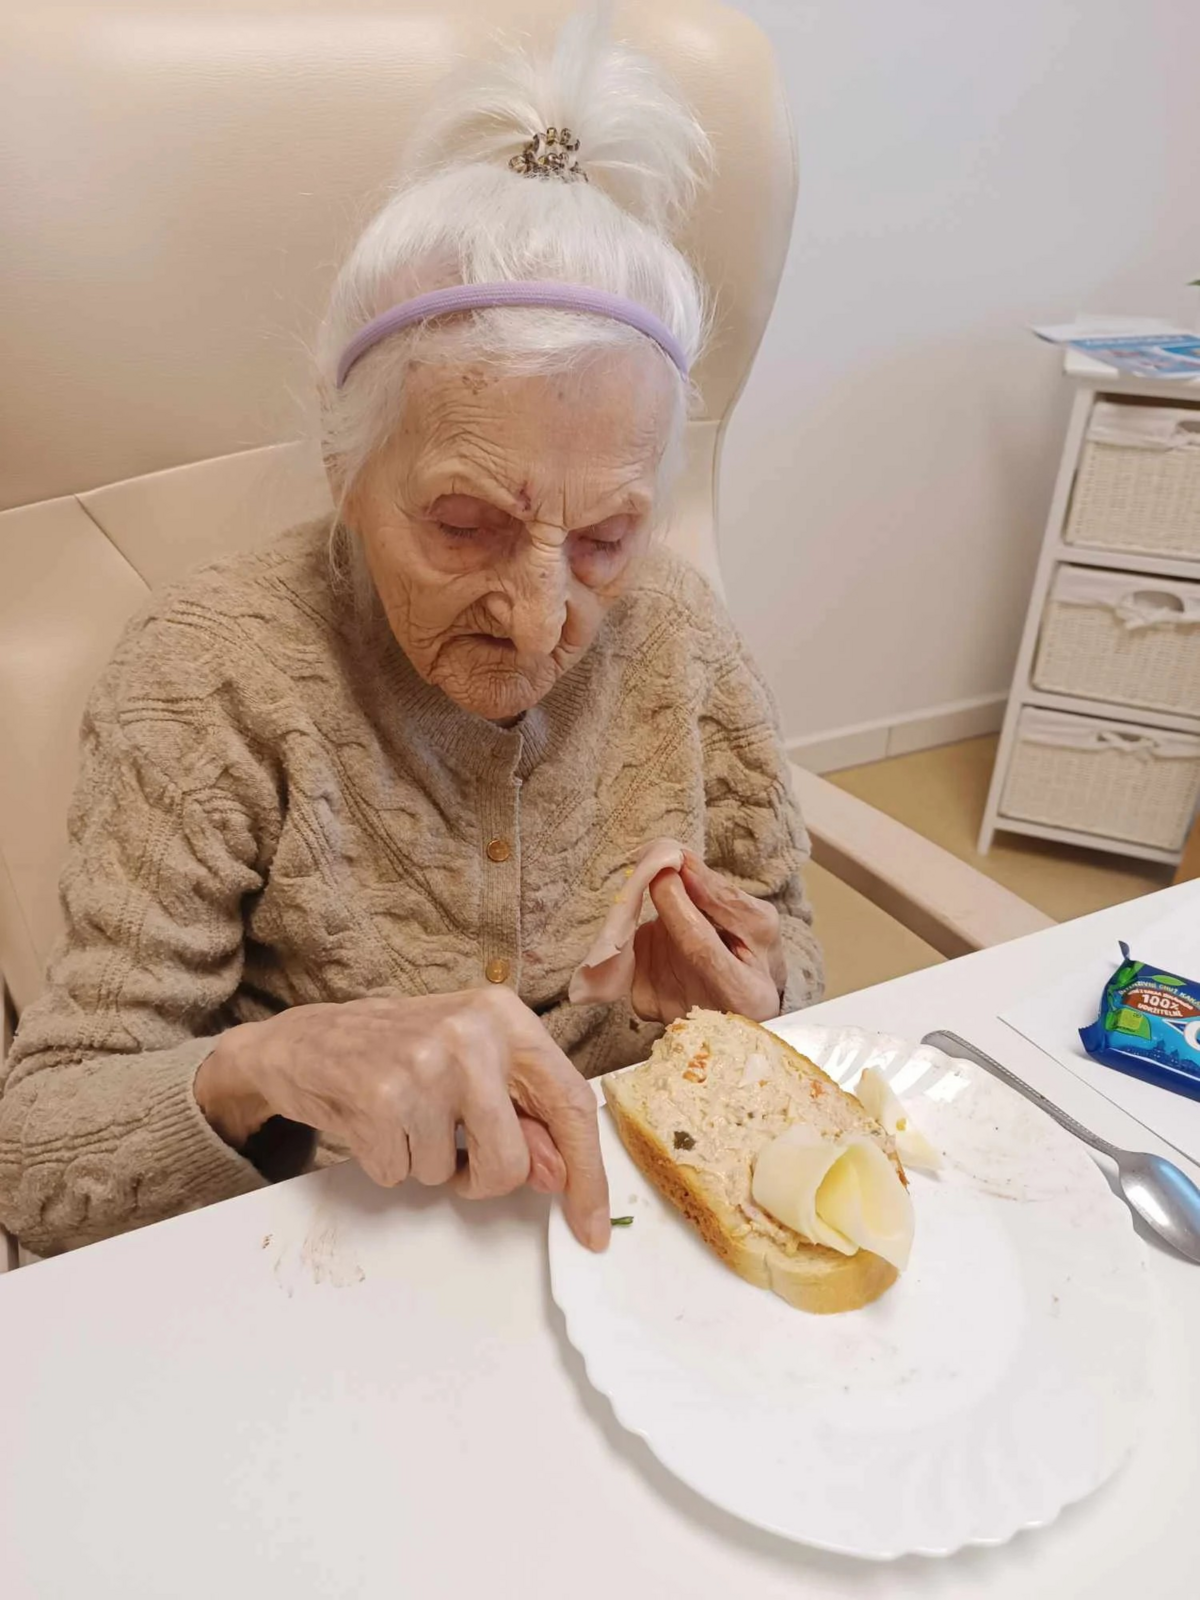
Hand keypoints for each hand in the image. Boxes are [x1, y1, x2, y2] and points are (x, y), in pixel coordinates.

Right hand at [194, 988, 609, 1249]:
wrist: (307, 1041)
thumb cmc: (400, 1052)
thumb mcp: (473, 1066)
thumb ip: (521, 1114)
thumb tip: (558, 1175)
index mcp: (505, 1017)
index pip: (570, 1103)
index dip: (588, 1174)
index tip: (592, 1227)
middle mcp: (471, 1034)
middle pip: (512, 1161)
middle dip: (485, 1179)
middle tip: (457, 1152)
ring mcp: (423, 1065)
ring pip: (454, 1175)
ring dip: (430, 1165)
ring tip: (408, 1118)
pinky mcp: (379, 1099)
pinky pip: (403, 1175)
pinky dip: (391, 1163)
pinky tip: (377, 1122)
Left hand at [630, 852, 786, 1025]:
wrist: (741, 1007)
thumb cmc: (756, 961)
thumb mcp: (759, 925)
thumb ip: (723, 898)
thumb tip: (682, 865)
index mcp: (741, 994)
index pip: (697, 946)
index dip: (678, 904)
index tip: (670, 868)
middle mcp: (699, 1009)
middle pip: (670, 937)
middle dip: (671, 896)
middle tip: (682, 874)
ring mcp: (665, 1006)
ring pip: (652, 934)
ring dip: (668, 916)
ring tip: (697, 929)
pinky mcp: (643, 1000)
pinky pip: (640, 946)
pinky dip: (657, 934)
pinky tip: (678, 945)